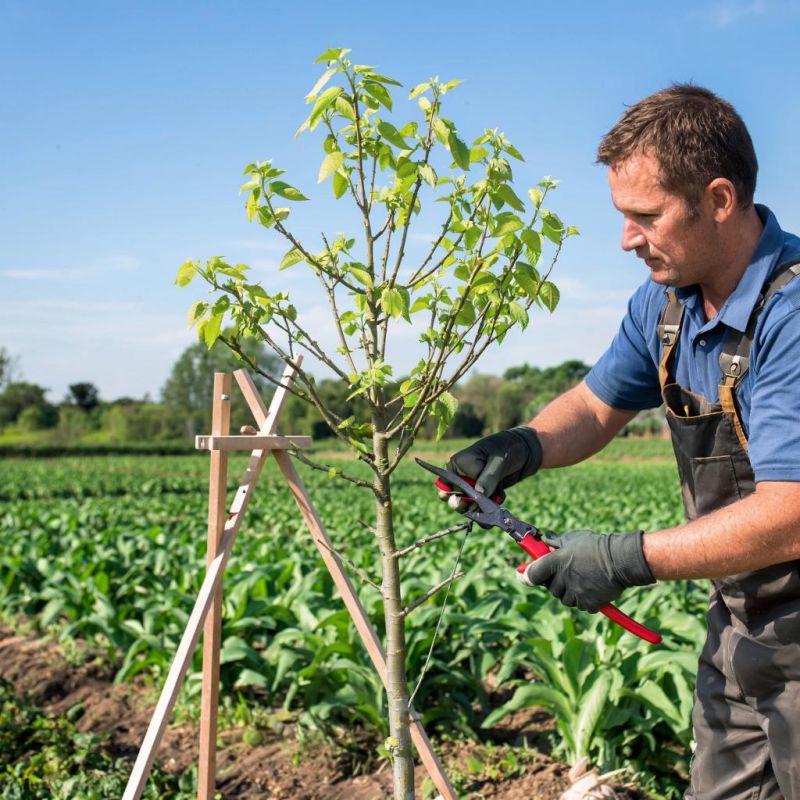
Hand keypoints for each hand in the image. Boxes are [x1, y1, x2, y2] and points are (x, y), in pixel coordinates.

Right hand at [439, 427, 542, 511]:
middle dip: (465, 506)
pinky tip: (500, 499)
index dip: (455, 494)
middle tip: (477, 508)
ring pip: (468, 506)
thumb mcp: (499, 460)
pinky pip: (482, 507)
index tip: (469, 500)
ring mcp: (473, 485)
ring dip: (481, 510)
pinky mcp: (484, 493)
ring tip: (494, 505)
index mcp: (459, 463)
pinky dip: (490, 509)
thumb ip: (488, 477)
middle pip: (453, 498)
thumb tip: (478, 495)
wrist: (526, 450)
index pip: (447, 484)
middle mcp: (462, 475)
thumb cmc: (509, 448)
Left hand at [517, 529, 654, 612]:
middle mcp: (563, 579)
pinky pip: (580, 604)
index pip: (532, 574)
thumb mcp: (572, 538)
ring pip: (564, 598)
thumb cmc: (596, 545)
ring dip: (569, 591)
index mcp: (555, 562)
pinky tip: (592, 586)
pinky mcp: (588, 604)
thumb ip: (555, 543)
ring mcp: (576, 593)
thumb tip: (544, 541)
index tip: (522, 575)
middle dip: (555, 581)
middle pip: (550, 587)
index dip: (526, 575)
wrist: (621, 560)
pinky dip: (584, 598)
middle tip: (566, 572)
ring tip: (582, 578)